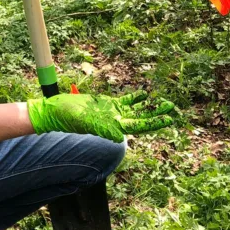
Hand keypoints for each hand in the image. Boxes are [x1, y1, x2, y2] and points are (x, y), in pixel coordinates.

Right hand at [27, 90, 176, 142]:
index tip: (167, 119)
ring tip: (165, 101)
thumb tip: (120, 136)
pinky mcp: (108, 104)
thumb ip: (102, 128)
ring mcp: (113, 112)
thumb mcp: (86, 122)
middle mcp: (116, 121)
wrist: (58, 111)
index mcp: (113, 126)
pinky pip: (126, 101)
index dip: (153, 123)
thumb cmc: (69, 118)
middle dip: (157, 114)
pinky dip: (136, 98)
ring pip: (137, 109)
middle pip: (141, 118)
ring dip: (150, 106)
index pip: (138, 125)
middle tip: (172, 108)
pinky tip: (146, 93)